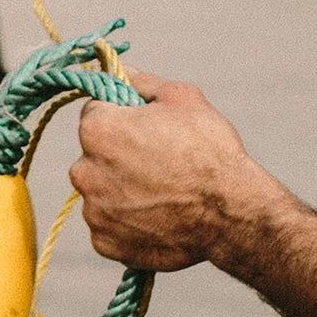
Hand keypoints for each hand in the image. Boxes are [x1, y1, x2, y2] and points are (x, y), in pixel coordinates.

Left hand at [70, 70, 279, 271]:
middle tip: (159, 163)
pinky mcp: (105, 243)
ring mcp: (94, 212)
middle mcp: (85, 171)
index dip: (123, 116)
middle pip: (95, 155)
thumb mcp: (183, 99)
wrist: (231, 215)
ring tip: (163, 194)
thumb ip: (143, 82)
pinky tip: (158, 217)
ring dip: (122, 190)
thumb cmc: (210, 153)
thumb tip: (122, 72)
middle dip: (119, 155)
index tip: (147, 128)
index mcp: (98, 130)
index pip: (95, 112)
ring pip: (102, 192)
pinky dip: (127, 222)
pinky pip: (109, 226)